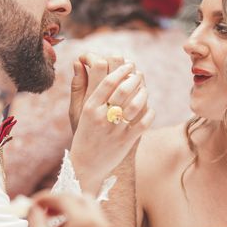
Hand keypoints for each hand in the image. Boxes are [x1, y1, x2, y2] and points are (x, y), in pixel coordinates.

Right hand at [28, 192, 117, 226]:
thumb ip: (37, 220)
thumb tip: (33, 207)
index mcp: (85, 224)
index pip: (65, 199)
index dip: (47, 198)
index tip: (37, 203)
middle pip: (84, 200)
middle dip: (65, 203)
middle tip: (48, 212)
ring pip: (94, 216)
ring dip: (75, 217)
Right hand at [69, 53, 154, 193]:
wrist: (86, 165)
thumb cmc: (83, 133)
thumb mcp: (77, 111)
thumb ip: (79, 86)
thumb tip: (79, 61)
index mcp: (89, 107)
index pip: (107, 81)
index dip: (121, 70)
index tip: (128, 65)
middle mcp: (102, 117)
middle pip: (123, 90)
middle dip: (134, 78)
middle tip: (138, 75)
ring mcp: (115, 129)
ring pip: (135, 105)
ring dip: (143, 93)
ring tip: (144, 90)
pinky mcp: (126, 141)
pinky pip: (144, 122)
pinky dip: (149, 112)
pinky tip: (148, 108)